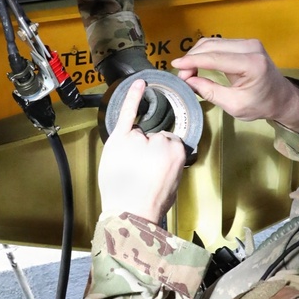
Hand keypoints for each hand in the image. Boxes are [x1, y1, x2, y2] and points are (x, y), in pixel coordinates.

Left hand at [98, 77, 185, 221]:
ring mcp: (139, 139)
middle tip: (141, 172)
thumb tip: (163, 154)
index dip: (161, 156)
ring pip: (138, 134)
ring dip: (134, 146)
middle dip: (148, 150)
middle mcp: (160, 141)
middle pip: (154, 137)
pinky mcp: (121, 140)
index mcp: (177, 152)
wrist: (130, 214)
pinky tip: (139, 85)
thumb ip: (171, 160)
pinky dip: (133, 97)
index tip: (156, 168)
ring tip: (130, 168)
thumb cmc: (150, 203)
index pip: (170, 142)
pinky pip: (129, 113)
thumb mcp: (174, 181)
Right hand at [172, 37, 298, 131]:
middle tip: (181, 75)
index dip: (193, 61)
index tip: (176, 66)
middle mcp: (251, 47)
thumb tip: (188, 80)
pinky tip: (197, 64)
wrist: (282, 98)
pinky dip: (205, 53)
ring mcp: (249, 42)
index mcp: (252, 64)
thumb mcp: (234, 105)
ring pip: (214, 42)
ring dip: (197, 54)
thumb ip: (210, 92)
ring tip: (188, 71)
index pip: (215, 58)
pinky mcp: (245, 43)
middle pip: (212, 46)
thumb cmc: (261, 105)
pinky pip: (219, 44)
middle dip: (192, 58)